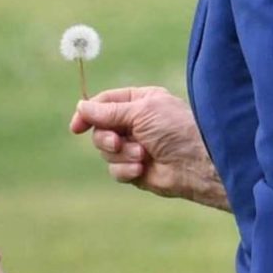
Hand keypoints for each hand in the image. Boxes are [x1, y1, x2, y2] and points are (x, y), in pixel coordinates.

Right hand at [70, 86, 224, 206]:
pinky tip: (143, 169)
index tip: (76, 127)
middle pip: (100, 129)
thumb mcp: (140, 111)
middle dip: (106, 138)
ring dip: (121, 154)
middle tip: (118, 142)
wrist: (196, 164)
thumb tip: (81, 107)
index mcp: (140, 102)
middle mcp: (136, 123)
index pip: (104, 103)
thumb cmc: (175, 129)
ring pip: (105, 151)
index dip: (88, 114)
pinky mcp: (136, 170)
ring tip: (142, 156)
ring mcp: (135, 147)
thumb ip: (108, 111)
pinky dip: (126, 170)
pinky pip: (115, 170)